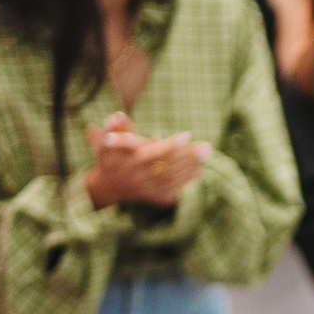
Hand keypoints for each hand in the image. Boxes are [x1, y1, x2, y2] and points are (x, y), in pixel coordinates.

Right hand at [84, 114, 205, 208]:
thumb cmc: (110, 159)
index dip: (170, 144)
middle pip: (168, 166)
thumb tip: (117, 115)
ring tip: (205, 156)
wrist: (107, 188)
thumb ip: (114, 129)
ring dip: (191, 168)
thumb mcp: (107, 143)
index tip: (187, 135)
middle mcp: (140, 177)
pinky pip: (173, 192)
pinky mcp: (153, 198)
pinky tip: (199, 173)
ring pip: (173, 179)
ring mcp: (148, 189)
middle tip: (206, 146)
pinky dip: (186, 183)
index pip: (154, 153)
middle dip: (188, 156)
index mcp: (130, 161)